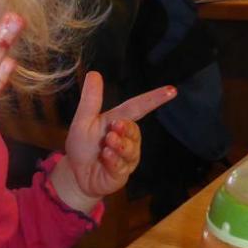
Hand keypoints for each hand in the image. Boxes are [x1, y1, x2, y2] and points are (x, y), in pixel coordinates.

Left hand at [49, 72, 176, 211]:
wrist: (75, 173)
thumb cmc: (82, 146)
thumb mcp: (82, 120)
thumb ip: (90, 100)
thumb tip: (94, 73)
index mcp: (118, 121)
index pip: (139, 107)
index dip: (154, 98)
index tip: (171, 90)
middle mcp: (126, 138)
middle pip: (135, 130)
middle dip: (126, 128)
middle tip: (114, 127)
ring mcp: (126, 157)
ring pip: (130, 149)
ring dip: (118, 145)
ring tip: (107, 144)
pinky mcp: (121, 173)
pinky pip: (122, 165)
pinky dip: (113, 160)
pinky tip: (105, 157)